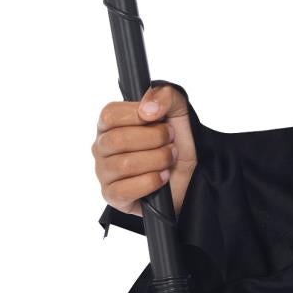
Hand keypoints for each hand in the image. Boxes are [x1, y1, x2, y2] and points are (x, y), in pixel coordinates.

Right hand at [93, 83, 196, 218]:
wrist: (190, 177)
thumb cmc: (176, 144)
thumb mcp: (178, 112)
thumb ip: (165, 96)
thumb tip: (147, 108)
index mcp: (110, 124)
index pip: (110, 115)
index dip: (137, 116)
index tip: (159, 119)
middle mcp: (102, 147)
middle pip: (117, 140)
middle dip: (153, 140)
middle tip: (170, 142)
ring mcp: (104, 172)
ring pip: (123, 165)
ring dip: (156, 160)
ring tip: (169, 159)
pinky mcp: (112, 196)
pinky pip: (125, 190)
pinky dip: (150, 182)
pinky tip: (162, 178)